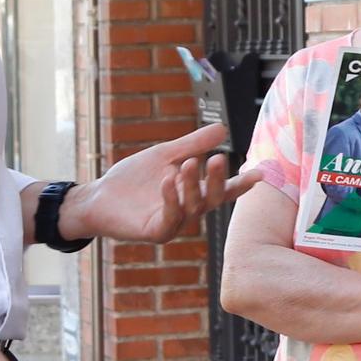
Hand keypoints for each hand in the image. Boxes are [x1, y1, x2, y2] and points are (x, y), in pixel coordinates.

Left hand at [65, 122, 254, 243]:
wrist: (99, 196)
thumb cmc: (133, 179)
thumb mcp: (166, 155)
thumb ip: (193, 144)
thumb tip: (222, 128)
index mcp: (194, 193)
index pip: (223, 190)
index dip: (241, 183)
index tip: (261, 173)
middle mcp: (188, 211)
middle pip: (213, 199)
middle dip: (219, 181)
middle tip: (220, 158)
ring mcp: (173, 224)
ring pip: (192, 208)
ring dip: (192, 185)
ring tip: (189, 163)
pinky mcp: (154, 232)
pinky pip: (169, 218)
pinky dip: (171, 198)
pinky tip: (168, 180)